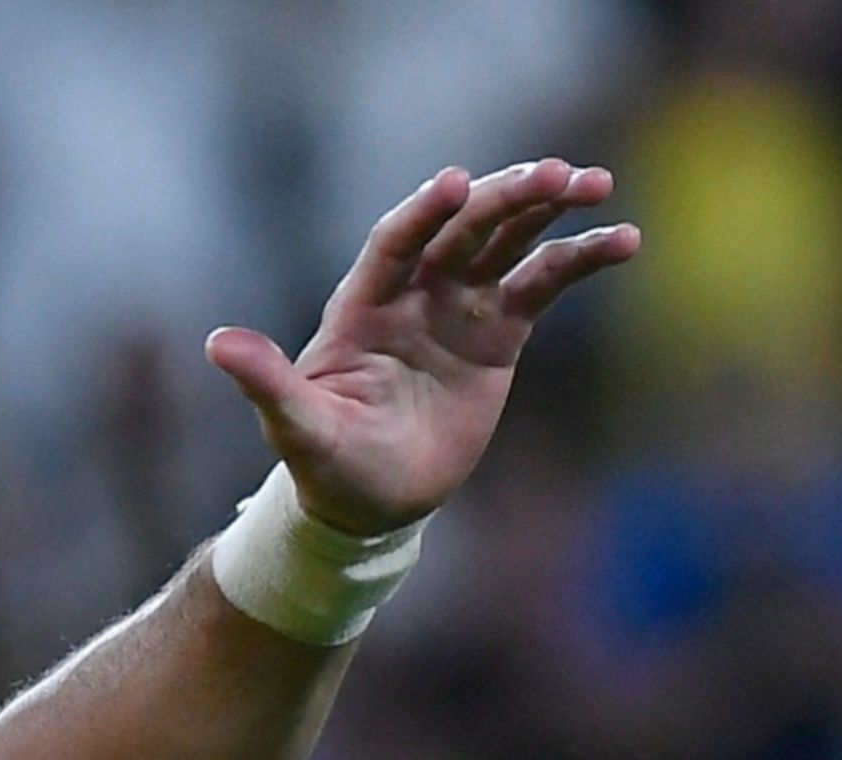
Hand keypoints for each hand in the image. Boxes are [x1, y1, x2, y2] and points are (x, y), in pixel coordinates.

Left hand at [205, 159, 638, 534]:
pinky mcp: (499, 334)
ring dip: (548, 210)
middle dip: (505, 198)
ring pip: (506, 242)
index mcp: (362, 306)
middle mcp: (412, 293)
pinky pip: (542, 284)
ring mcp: (458, 308)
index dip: (424, 212)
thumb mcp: (296, 428)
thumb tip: (217, 342)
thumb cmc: (325, 465)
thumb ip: (267, 381)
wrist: (371, 504)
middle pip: (462, 228)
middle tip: (558, 173)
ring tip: (596, 185)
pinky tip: (624, 240)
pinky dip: (580, 259)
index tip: (457, 182)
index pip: (395, 242)